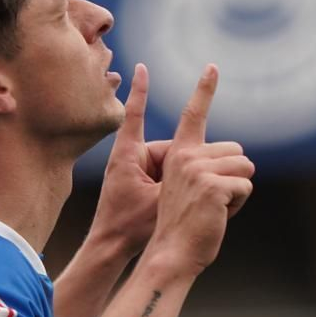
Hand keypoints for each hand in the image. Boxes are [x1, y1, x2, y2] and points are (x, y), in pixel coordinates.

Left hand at [85, 63, 170, 258]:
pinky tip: (189, 197)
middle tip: (184, 187)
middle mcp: (132, 156)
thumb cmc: (130, 226)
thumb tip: (206, 163)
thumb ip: (180, 178)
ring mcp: (136, 170)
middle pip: (171, 146)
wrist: (109, 248)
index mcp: (129, 154)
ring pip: (174, 162)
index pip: (136, 115)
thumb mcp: (158, 200)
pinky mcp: (141, 183)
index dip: (141, 91)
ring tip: (180, 198)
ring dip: (185, 176)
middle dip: (188, 162)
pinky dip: (179, 182)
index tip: (141, 67)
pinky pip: (167, 174)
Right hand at [144, 64, 253, 279]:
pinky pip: (245, 188)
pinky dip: (239, 206)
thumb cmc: (182, 227)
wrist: (171, 253)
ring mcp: (199, 170)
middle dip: (236, 178)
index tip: (212, 66)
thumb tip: (243, 164)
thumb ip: (206, 170)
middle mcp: (188, 157)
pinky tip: (217, 217)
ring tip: (213, 209)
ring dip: (238, 193)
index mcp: (180, 154)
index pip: (193, 115)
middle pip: (238, 154)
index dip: (204, 89)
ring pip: (245, 170)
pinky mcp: (213, 185)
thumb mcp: (190, 190)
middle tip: (210, 202)